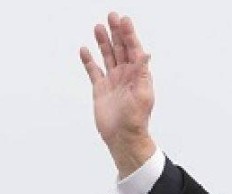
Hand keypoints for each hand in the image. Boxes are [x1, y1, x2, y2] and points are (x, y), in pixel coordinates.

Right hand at [79, 12, 156, 176]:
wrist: (123, 137)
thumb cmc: (136, 120)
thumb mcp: (142, 95)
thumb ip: (142, 73)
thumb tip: (146, 54)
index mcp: (138, 75)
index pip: (134, 50)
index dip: (129, 35)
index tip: (124, 20)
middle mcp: (126, 76)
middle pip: (120, 49)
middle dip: (116, 33)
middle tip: (112, 16)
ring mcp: (113, 81)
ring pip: (107, 56)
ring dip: (103, 42)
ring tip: (98, 27)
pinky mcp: (100, 89)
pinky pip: (93, 71)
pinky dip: (89, 60)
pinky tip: (85, 50)